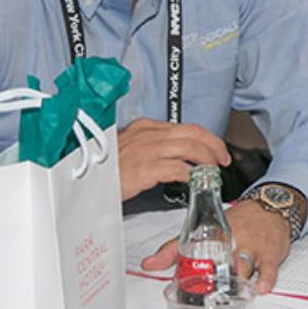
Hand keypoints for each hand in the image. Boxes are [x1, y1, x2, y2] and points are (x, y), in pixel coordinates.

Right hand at [114, 118, 229, 201]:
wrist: (84, 181)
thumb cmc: (105, 169)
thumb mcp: (129, 148)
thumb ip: (151, 147)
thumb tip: (175, 156)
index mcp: (145, 127)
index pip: (185, 127)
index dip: (206, 137)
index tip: (215, 148)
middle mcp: (148, 134)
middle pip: (193, 134)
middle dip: (214, 146)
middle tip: (223, 159)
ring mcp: (147, 150)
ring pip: (190, 148)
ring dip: (207, 159)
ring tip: (213, 171)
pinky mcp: (145, 169)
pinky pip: (178, 168)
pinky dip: (192, 174)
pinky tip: (195, 181)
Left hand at [141, 198, 293, 292]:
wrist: (269, 206)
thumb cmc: (238, 221)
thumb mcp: (204, 230)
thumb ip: (175, 249)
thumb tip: (148, 264)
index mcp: (214, 237)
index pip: (195, 251)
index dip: (185, 267)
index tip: (179, 283)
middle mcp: (234, 241)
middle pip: (223, 263)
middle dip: (215, 280)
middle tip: (207, 295)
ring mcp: (254, 248)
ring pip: (245, 267)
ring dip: (238, 282)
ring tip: (230, 296)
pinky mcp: (271, 254)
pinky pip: (269, 268)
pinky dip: (265, 279)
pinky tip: (260, 288)